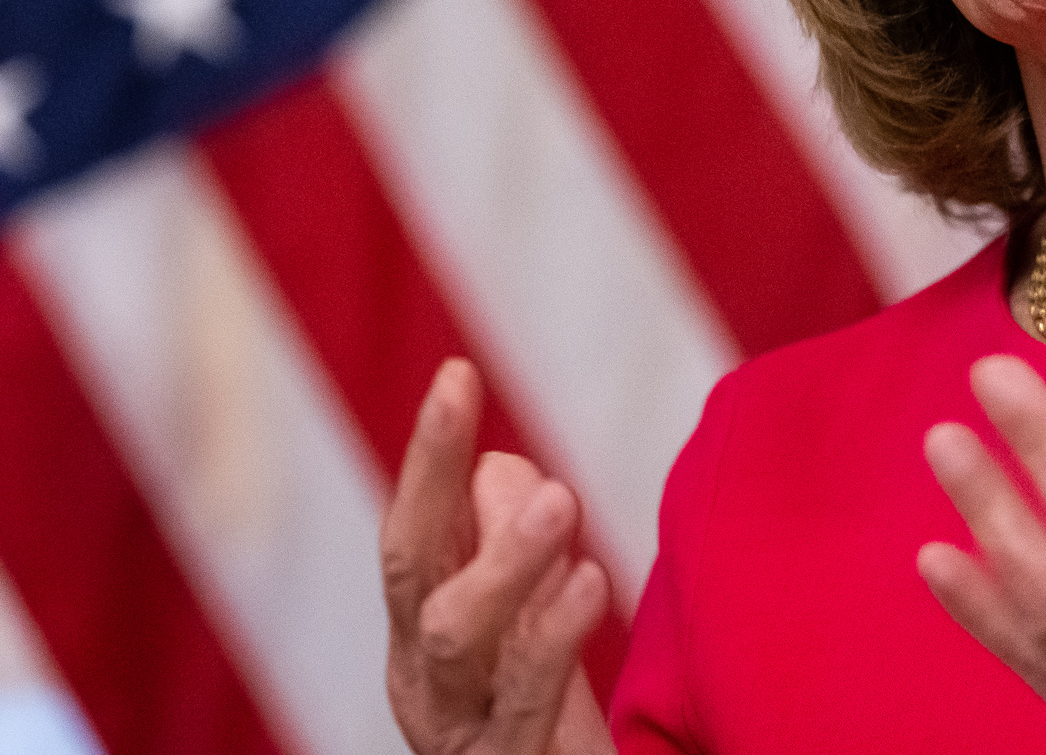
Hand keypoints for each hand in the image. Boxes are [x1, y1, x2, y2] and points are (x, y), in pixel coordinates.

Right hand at [382, 359, 615, 754]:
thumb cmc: (542, 723)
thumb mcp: (527, 627)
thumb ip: (509, 548)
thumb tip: (502, 466)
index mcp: (421, 631)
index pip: (415, 529)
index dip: (429, 453)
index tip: (456, 371)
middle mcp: (424, 677)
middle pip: (410, 568)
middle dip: (429, 475)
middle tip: (467, 395)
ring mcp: (463, 729)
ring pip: (455, 637)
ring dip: (504, 559)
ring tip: (558, 501)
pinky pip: (523, 701)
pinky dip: (552, 636)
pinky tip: (589, 581)